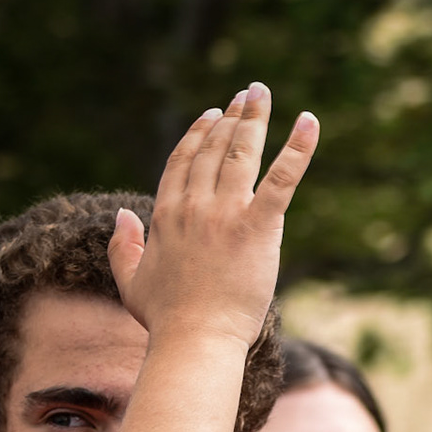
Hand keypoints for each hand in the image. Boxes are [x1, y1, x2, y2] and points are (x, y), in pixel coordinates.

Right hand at [108, 83, 318, 350]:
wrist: (195, 338)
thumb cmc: (166, 319)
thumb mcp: (131, 280)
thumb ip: (123, 246)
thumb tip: (122, 216)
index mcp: (164, 215)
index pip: (182, 161)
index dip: (198, 134)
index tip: (213, 114)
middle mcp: (192, 206)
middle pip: (212, 149)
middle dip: (232, 117)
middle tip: (248, 93)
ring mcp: (224, 214)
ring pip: (240, 154)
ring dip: (254, 119)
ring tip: (263, 94)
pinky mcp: (257, 227)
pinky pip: (282, 179)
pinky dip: (298, 149)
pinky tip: (309, 122)